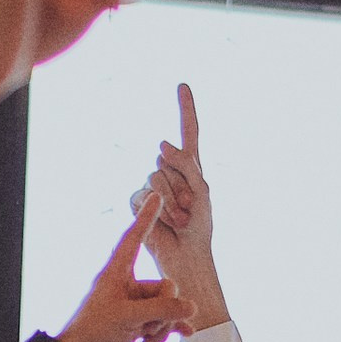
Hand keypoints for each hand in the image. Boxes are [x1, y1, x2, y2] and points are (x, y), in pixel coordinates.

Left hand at [55, 195, 196, 341]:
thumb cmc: (92, 333)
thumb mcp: (129, 317)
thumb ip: (163, 309)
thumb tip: (191, 309)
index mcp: (116, 272)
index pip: (134, 238)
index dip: (146, 218)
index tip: (154, 196)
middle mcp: (125, 285)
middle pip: (164, 285)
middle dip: (166, 307)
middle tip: (150, 325)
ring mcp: (132, 306)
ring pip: (166, 307)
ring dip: (163, 325)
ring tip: (148, 340)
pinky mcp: (136, 324)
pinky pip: (162, 322)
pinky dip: (165, 332)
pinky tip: (172, 340)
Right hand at [132, 84, 228, 328]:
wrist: (186, 256)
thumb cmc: (200, 228)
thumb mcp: (202, 193)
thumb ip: (187, 165)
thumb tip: (162, 143)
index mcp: (191, 167)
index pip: (189, 132)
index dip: (186, 108)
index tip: (183, 84)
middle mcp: (170, 171)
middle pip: (169, 159)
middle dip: (182, 185)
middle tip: (191, 209)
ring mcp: (152, 185)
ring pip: (155, 176)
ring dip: (172, 201)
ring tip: (181, 220)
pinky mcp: (138, 200)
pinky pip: (142, 194)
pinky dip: (157, 210)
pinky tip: (165, 224)